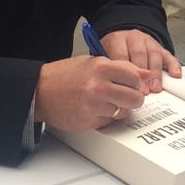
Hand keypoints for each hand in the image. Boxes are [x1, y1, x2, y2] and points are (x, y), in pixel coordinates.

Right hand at [33, 55, 151, 130]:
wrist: (40, 92)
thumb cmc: (63, 76)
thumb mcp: (91, 63)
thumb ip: (119, 68)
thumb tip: (144, 74)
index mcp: (101, 67)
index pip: (135, 77)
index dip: (136, 82)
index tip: (133, 84)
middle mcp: (99, 86)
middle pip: (135, 98)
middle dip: (134, 98)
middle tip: (125, 96)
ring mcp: (94, 106)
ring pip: (124, 112)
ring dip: (120, 109)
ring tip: (107, 102)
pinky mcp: (90, 122)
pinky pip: (109, 121)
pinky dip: (106, 117)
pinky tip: (95, 108)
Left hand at [101, 29, 180, 92]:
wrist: (123, 40)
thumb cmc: (113, 53)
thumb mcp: (105, 57)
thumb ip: (109, 69)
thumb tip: (112, 87)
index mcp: (117, 39)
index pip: (122, 54)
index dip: (126, 72)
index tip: (129, 86)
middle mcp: (133, 38)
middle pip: (139, 54)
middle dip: (142, 74)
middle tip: (144, 90)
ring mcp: (148, 42)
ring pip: (154, 54)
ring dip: (156, 73)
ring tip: (155, 88)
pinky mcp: (160, 47)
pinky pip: (168, 55)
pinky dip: (173, 65)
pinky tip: (175, 75)